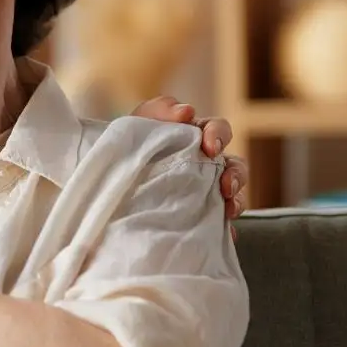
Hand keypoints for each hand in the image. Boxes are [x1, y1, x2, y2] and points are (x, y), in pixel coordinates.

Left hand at [131, 96, 249, 224]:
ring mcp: (206, 190)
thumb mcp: (142, 121)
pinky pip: (218, 224)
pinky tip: (219, 236)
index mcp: (197, 136)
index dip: (219, 136)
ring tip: (229, 210)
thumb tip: (187, 112)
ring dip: (237, 201)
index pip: (219, 130)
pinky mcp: (199, 214)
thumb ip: (162, 110)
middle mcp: (208, 164)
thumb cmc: (131, 142)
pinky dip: (223, 230)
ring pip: (234, 195)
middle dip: (236, 175)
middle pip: (235, 166)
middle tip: (226, 185)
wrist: (109, 176)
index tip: (210, 147)